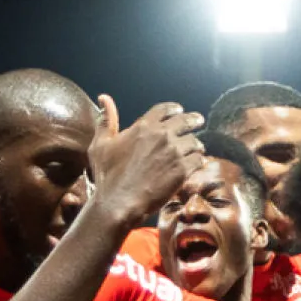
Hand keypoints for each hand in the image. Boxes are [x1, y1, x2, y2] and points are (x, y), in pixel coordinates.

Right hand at [87, 96, 205, 223]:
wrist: (119, 203)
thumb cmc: (107, 176)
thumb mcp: (100, 145)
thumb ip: (106, 120)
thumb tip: (104, 98)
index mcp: (143, 126)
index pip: (165, 109)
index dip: (174, 109)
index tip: (179, 110)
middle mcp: (162, 135)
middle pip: (185, 121)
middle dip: (193, 119)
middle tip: (199, 120)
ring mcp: (174, 152)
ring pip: (194, 141)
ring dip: (195, 144)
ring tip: (197, 148)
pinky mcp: (182, 170)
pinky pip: (198, 160)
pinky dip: (199, 161)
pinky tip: (198, 164)